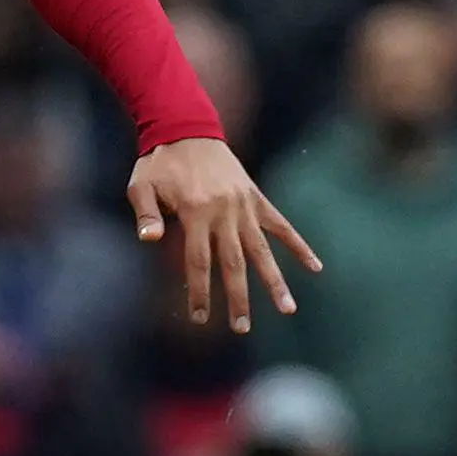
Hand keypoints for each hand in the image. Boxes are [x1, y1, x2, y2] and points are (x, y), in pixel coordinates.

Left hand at [127, 137, 319, 335]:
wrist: (186, 128)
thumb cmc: (159, 162)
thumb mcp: (141, 186)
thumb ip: (146, 215)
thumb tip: (149, 240)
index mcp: (195, 212)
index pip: (199, 262)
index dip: (200, 291)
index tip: (200, 318)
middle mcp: (224, 212)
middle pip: (233, 263)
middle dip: (238, 297)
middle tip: (242, 327)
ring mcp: (243, 206)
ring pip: (262, 250)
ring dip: (275, 281)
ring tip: (288, 309)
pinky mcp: (255, 198)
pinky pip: (281, 225)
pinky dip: (298, 245)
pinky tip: (315, 267)